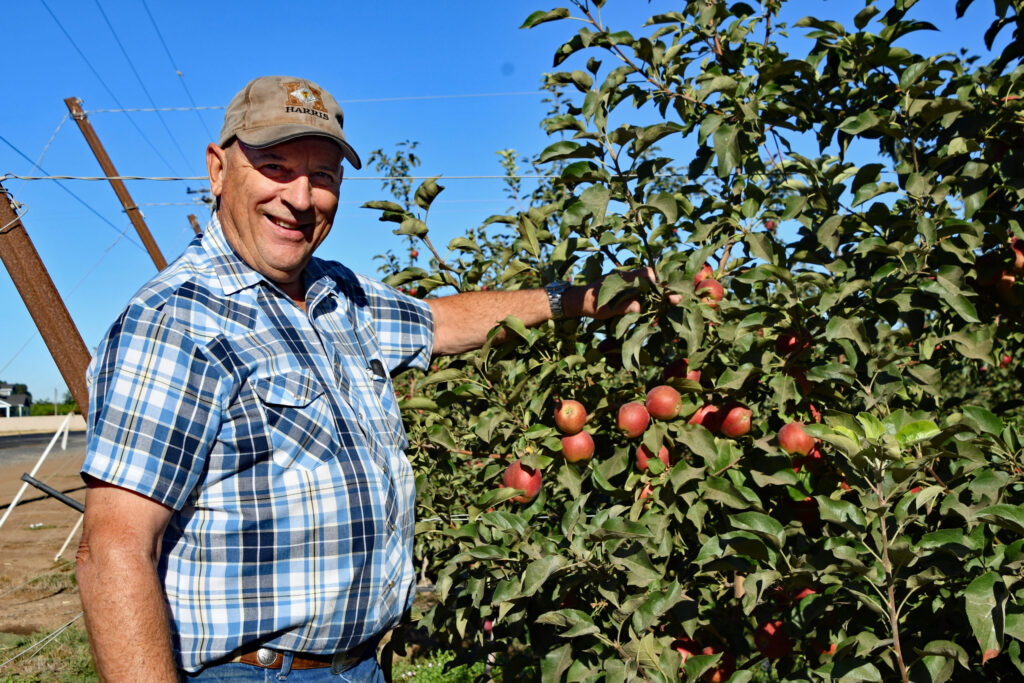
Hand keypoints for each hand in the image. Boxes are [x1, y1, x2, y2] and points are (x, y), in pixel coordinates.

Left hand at [565, 267, 680, 319]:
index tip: (667, 292)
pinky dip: (649, 300)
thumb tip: (640, 307)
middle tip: (677, 300)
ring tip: (669, 307)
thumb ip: (624, 307)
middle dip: (664, 290)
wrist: (579, 301)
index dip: (658, 281)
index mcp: (623, 279)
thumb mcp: (606, 309)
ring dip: (657, 297)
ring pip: (647, 288)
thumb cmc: (591, 304)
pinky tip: (654, 311)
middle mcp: (627, 279)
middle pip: (651, 281)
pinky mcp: (625, 291)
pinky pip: (641, 293)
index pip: (645, 274)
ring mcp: (627, 285)